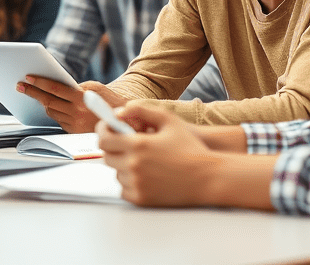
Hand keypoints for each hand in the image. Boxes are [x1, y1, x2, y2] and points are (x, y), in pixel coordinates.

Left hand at [16, 77, 124, 132]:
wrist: (125, 122)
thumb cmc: (110, 101)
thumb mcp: (95, 87)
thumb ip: (77, 86)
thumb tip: (58, 86)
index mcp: (81, 98)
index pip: (55, 89)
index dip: (39, 83)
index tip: (28, 77)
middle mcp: (76, 112)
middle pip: (48, 101)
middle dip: (32, 92)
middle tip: (20, 86)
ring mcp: (74, 124)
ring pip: (51, 112)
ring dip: (42, 102)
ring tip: (33, 93)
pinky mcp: (73, 132)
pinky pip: (58, 120)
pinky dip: (54, 112)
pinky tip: (49, 105)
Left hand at [98, 102, 220, 206]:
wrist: (207, 177)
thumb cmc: (190, 148)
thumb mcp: (169, 120)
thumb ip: (142, 110)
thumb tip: (120, 111)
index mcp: (138, 144)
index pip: (104, 139)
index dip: (102, 131)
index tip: (105, 128)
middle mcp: (133, 165)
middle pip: (107, 157)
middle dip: (112, 148)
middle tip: (122, 144)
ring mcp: (136, 184)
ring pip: (116, 173)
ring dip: (122, 165)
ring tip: (140, 160)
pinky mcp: (141, 199)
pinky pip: (124, 189)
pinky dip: (129, 182)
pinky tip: (144, 175)